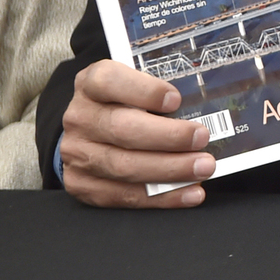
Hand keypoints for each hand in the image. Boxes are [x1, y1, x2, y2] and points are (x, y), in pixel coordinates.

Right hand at [59, 62, 214, 208]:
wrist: (89, 130)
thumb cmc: (124, 103)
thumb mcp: (136, 84)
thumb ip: (160, 90)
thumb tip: (203, 105)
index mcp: (91, 83)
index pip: (110, 81)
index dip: (144, 91)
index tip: (176, 100)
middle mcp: (80, 118)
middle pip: (122, 129)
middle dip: (168, 137)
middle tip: (202, 138)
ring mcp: (76, 153)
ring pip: (123, 166)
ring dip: (170, 170)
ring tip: (202, 168)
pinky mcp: (81, 184)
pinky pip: (122, 196)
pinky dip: (161, 198)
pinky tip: (190, 192)